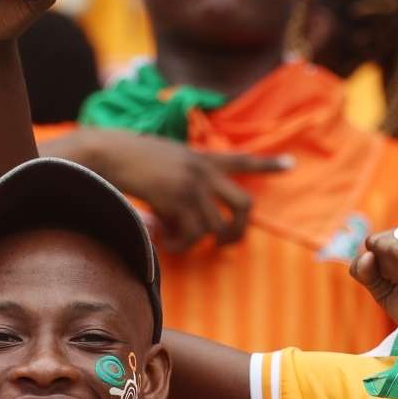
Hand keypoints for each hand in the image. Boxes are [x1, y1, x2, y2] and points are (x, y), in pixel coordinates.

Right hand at [57, 128, 291, 251]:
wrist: (106, 152)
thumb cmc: (125, 159)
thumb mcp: (161, 162)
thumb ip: (176, 183)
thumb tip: (172, 223)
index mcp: (200, 158)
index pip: (242, 159)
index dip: (268, 165)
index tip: (291, 165)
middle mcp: (203, 171)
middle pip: (244, 205)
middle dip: (239, 231)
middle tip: (225, 245)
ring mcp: (193, 185)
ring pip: (216, 227)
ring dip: (198, 243)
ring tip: (175, 243)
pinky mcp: (178, 199)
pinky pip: (191, 234)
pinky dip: (178, 244)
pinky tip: (162, 241)